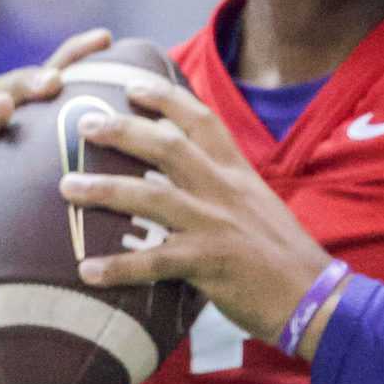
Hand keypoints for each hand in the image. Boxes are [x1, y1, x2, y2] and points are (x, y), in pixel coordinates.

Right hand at [0, 28, 113, 346]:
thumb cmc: (33, 218)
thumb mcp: (63, 180)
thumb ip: (98, 156)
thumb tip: (163, 138)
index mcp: (28, 127)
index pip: (51, 79)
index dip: (75, 56)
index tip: (106, 38)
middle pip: (6, 94)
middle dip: (28, 82)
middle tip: (53, 81)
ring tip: (4, 110)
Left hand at [56, 74, 339, 351]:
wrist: (317, 298)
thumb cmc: (283, 256)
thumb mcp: (257, 206)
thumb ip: (222, 190)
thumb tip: (184, 184)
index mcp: (238, 173)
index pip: (201, 120)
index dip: (165, 98)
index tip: (131, 85)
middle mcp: (225, 190)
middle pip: (168, 147)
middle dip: (124, 131)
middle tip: (85, 126)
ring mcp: (217, 226)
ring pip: (153, 197)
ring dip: (105, 190)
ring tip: (67, 188)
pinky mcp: (210, 264)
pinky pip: (155, 263)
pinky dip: (119, 266)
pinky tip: (88, 271)